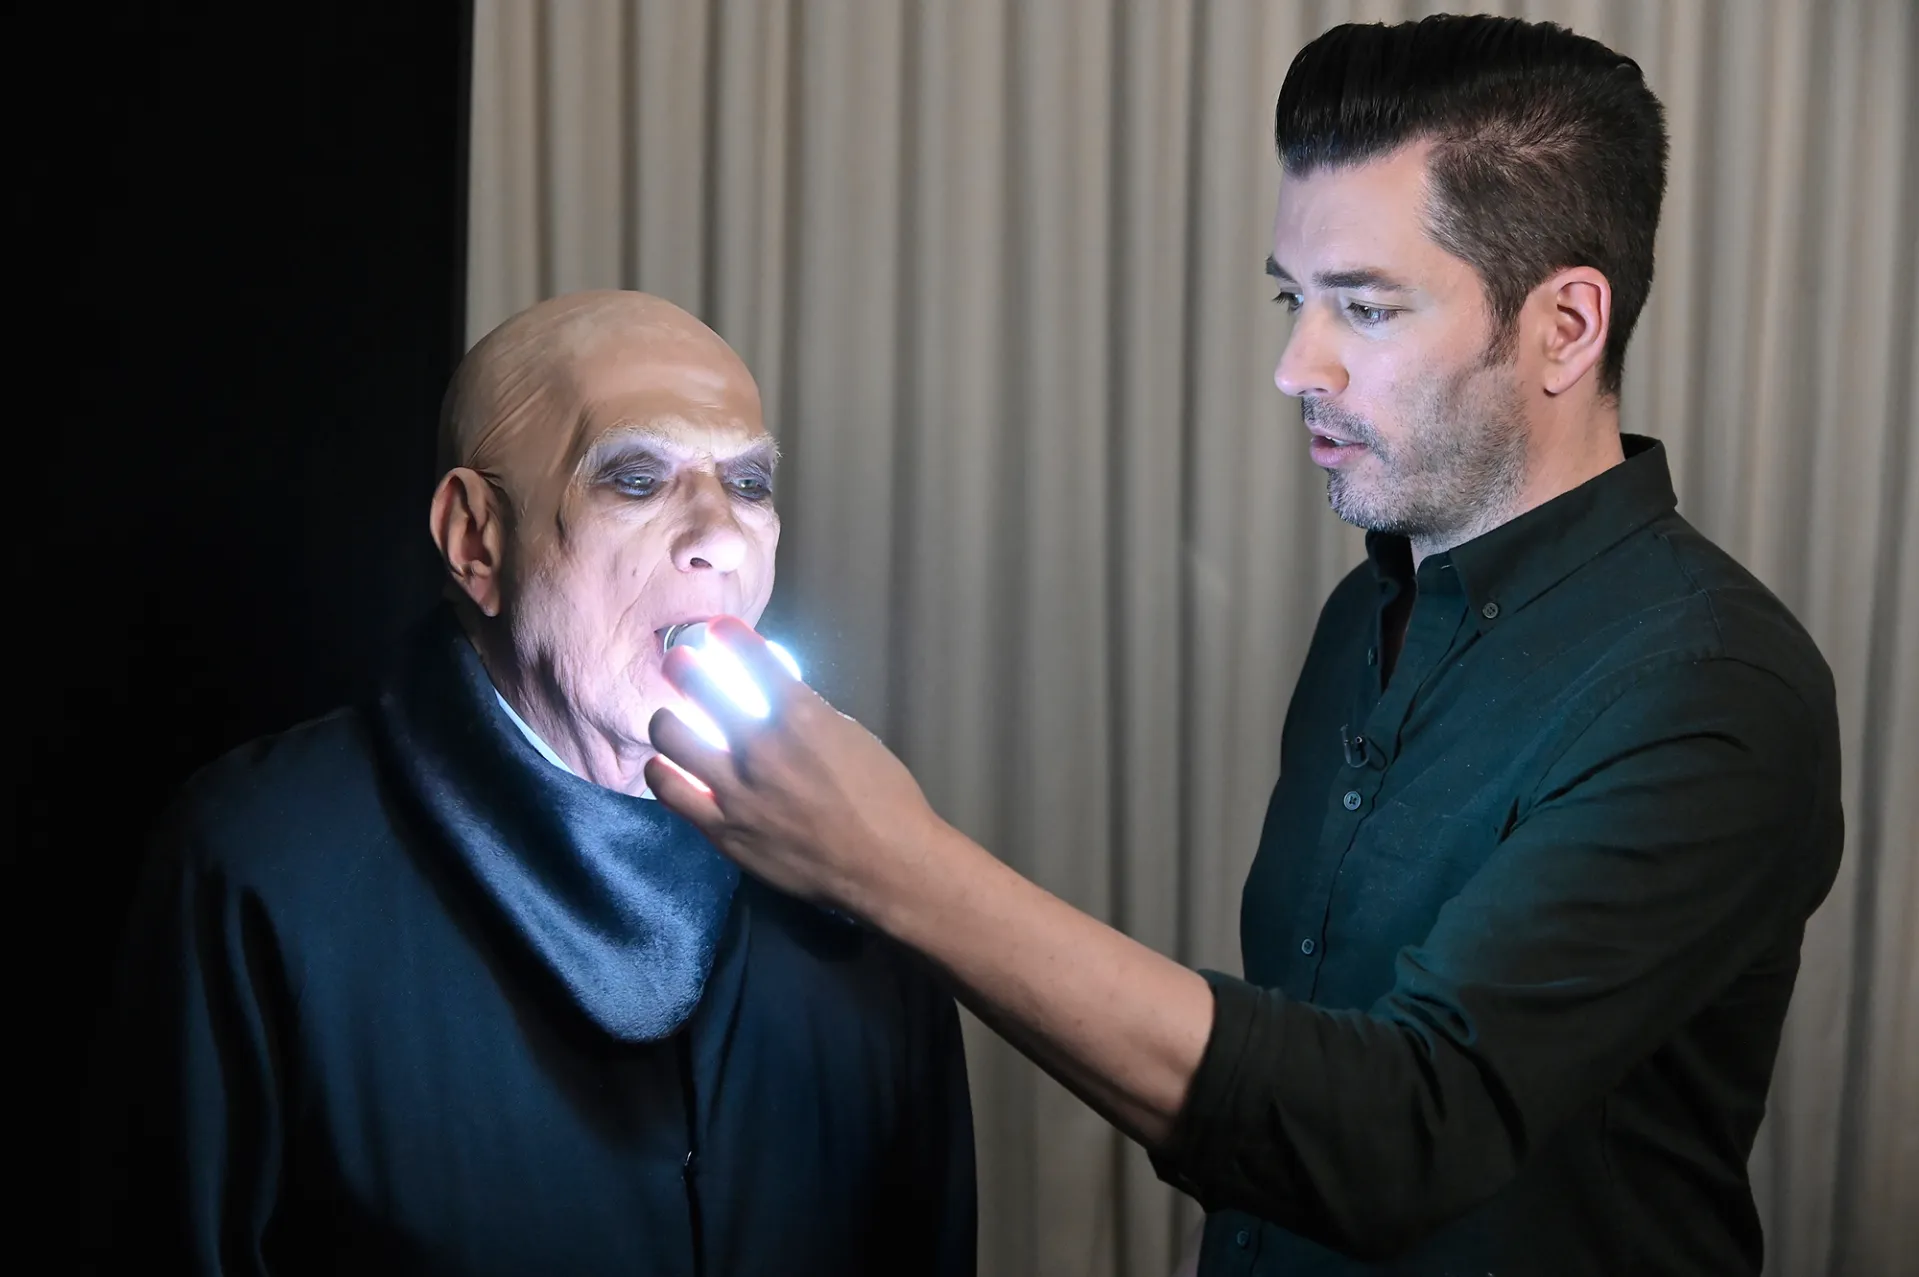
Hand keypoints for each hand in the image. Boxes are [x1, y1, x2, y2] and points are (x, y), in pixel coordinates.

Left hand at [644, 617, 948, 914]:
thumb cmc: (883, 798)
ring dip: (666, 719)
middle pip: (697, 687)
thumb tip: (775, 696)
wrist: (885, 867)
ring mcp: (735, 790)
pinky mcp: (722, 829)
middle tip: (679, 664)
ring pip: (670, 736)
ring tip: (669, 721)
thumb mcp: (851, 735)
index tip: (718, 629)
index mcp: (799, 716)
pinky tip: (664, 766)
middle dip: (683, 666)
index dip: (727, 635)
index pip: (750, 657)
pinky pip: (671, 791)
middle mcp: (759, 747)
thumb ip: (806, 713)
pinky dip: (663, 771)